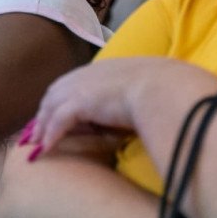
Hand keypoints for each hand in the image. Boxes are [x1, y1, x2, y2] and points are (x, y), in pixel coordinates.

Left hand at [24, 57, 216, 159]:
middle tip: (40, 127)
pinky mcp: (82, 102)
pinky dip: (50, 134)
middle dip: (49, 108)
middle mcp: (97, 72)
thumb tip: (167, 112)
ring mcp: (87, 85)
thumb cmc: (180, 93)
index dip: (74, 95)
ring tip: (37, 141)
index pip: (86, 79)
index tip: (68, 111)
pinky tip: (45, 150)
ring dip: (44, 123)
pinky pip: (59, 120)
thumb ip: (158, 98)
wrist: (173, 92)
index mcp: (118, 68)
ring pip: (54, 103)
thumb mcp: (168, 89)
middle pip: (62, 88)